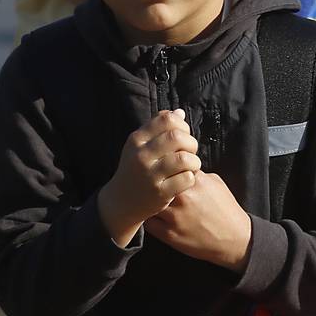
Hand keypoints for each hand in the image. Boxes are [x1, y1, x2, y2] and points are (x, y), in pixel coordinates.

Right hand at [98, 110, 200, 247]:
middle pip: (177, 137)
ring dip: (194, 161)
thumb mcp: (140, 146)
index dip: (182, 125)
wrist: (121, 202)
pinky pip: (186, 179)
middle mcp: (141, 156)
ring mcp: (150, 176)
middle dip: (191, 143)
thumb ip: (158, 128)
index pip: (167, 119)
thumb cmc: (136, 169)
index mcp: (137, 140)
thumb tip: (179, 113)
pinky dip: (191, 178)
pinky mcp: (160, 194)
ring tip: (190, 166)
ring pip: (184, 159)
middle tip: (190, 152)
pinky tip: (185, 179)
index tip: (183, 136)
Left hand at [145, 171, 251, 272]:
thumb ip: (196, 174)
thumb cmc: (225, 210)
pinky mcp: (169, 234)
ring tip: (150, 201)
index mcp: (195, 181)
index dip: (164, 168)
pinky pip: (148, 222)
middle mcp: (183, 198)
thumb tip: (180, 166)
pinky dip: (149, 218)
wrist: (234, 239)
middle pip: (155, 183)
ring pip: (149, 203)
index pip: (169, 165)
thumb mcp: (216, 183)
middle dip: (153, 184)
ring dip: (148, 202)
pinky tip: (154, 216)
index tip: (163, 172)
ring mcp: (175, 217)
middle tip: (150, 186)